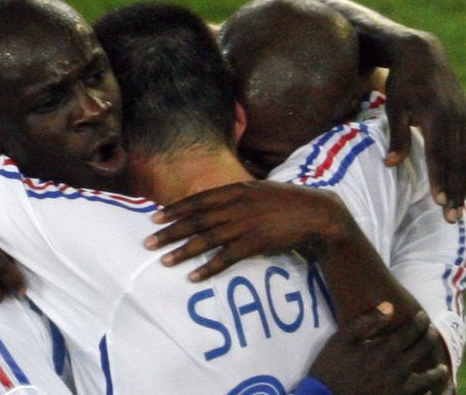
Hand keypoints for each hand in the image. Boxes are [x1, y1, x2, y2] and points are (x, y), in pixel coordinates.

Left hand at [145, 181, 354, 280]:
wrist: (317, 213)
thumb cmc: (286, 202)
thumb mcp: (258, 189)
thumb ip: (235, 195)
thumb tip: (212, 203)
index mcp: (236, 189)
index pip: (198, 200)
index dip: (175, 210)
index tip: (155, 218)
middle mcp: (237, 205)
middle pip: (196, 220)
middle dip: (170, 232)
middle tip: (148, 242)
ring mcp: (246, 225)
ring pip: (207, 240)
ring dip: (183, 251)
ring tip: (164, 260)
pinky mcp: (256, 244)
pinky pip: (226, 258)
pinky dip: (208, 268)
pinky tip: (194, 276)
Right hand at [308, 305, 448, 394]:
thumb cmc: (331, 367)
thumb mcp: (341, 339)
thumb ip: (366, 322)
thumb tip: (389, 306)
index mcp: (384, 350)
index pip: (410, 332)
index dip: (419, 322)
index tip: (423, 315)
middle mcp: (398, 368)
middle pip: (422, 350)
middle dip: (429, 337)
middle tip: (431, 332)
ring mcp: (400, 388)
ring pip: (428, 379)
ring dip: (437, 371)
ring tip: (441, 367)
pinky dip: (429, 394)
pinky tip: (430, 392)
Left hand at [383, 33, 465, 222]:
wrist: (422, 54)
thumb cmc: (401, 83)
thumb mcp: (394, 107)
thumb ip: (396, 137)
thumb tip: (390, 165)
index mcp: (435, 116)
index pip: (439, 155)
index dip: (439, 180)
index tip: (439, 202)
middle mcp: (455, 118)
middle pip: (456, 162)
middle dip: (454, 191)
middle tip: (451, 218)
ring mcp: (464, 117)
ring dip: (464, 184)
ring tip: (460, 208)